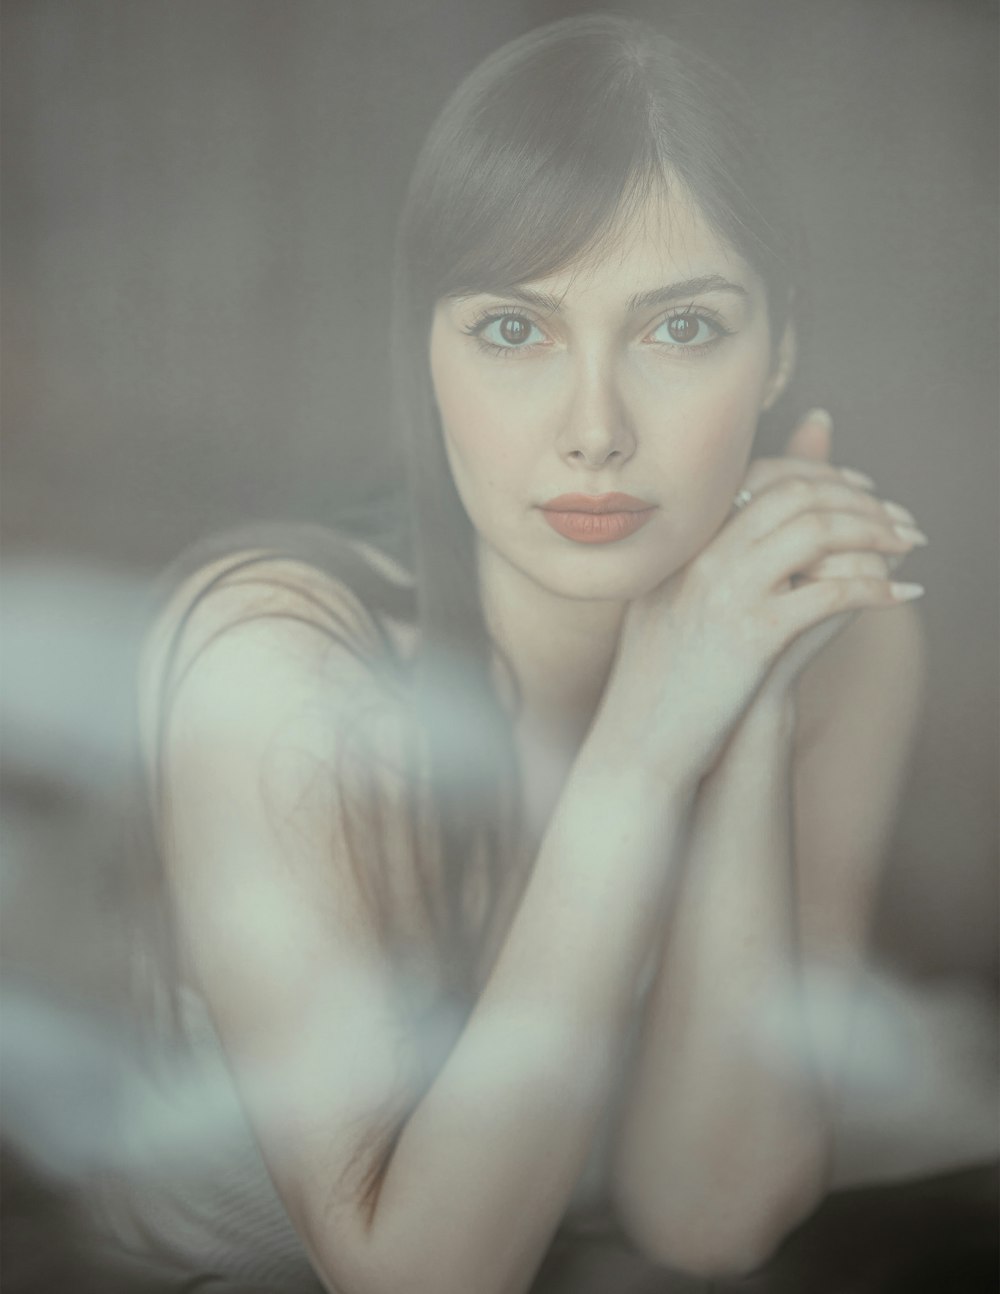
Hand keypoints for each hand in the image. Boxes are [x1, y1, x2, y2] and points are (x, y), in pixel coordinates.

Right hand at [589, 410, 925, 781]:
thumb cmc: (661, 677)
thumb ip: (707, 557)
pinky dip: (877, 588)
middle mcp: (703, 555)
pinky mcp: (754, 633)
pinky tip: (903, 595)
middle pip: (796, 495)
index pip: (761, 475)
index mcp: (685, 543)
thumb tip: (757, 527)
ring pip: (819, 532)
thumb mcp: (672, 602)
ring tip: (910, 543)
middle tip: (899, 517)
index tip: (861, 486)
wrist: (641, 739)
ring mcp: (726, 591)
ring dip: (877, 531)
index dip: (822, 473)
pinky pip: (832, 592)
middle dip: (860, 499)